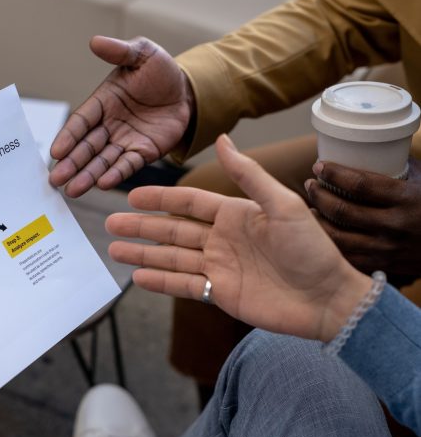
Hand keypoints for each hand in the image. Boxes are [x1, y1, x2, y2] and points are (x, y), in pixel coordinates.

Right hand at [49, 36, 192, 196]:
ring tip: (72, 190)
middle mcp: (110, 124)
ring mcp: (125, 141)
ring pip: (102, 161)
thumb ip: (120, 51)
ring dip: (87, 175)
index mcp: (103, 101)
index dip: (68, 137)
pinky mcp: (143, 153)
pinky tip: (102, 184)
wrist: (188, 91)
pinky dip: (115, 175)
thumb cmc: (161, 71)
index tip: (55, 153)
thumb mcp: (142, 54)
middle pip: (87, 146)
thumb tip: (95, 42)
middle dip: (71, 163)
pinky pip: (127, 166)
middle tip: (55, 180)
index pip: (81, 121)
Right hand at [107, 135, 371, 342]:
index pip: (188, 202)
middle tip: (110, 224)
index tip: (132, 196)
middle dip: (141, 227)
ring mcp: (218, 267)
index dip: (160, 198)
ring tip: (115, 250)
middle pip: (172, 231)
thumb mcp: (282, 204)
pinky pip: (183, 285)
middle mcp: (221, 239)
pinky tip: (138, 278)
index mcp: (234, 214)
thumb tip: (222, 139)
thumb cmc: (311, 249)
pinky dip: (160, 282)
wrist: (326, 298)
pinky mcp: (220, 293)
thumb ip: (248, 175)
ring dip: (143, 254)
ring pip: (171, 258)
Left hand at [305, 159, 420, 279]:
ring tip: (309, 208)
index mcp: (407, 199)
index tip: (319, 165)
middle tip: (310, 184)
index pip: (360, 184)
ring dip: (317, 221)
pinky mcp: (380, 265)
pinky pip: (345, 256)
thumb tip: (369, 149)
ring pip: (337, 237)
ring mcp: (386, 249)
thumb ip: (400, 168)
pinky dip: (328, 244)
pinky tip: (320, 233)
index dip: (334, 173)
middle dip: (319, 195)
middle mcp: (394, 226)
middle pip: (342, 210)